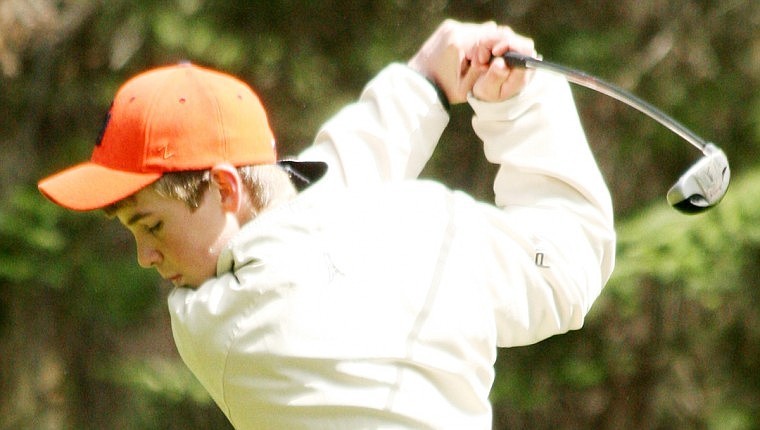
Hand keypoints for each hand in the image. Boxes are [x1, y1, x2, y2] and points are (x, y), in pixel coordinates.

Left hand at [408, 19, 534, 103]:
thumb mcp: (467, 88)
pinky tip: (475, 55)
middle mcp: (456, 29)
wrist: (416, 83)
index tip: (518, 55)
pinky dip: (478, 41)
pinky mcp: (449, 27)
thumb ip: (487, 74)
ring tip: (486, 61)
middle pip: (491, 31)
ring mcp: (452, 26)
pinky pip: (472, 30)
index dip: (510, 45)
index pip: (495, 37)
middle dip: (501, 45)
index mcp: (461, 43)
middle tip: (504, 61)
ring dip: (489, 43)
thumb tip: (505, 61)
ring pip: (482, 29)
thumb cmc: (443, 90)